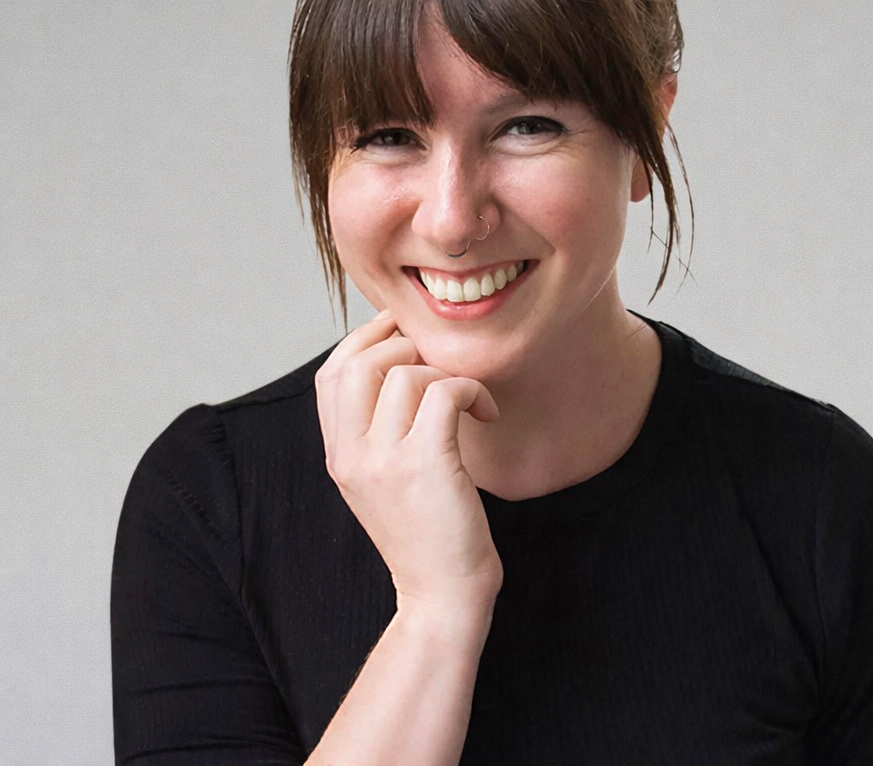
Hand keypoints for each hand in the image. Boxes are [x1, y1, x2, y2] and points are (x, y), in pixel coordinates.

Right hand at [314, 310, 503, 614]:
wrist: (441, 594)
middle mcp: (351, 453)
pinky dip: (472, 391)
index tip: (403, 334)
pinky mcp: (425, 463)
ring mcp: (384, 459)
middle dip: (403, 346)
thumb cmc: (424, 530)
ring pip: (405, 372)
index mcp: (338, 453)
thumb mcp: (379, 478)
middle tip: (439, 367)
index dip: (365, 340)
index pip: (330, 372)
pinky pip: (445, 392)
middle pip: (358, 361)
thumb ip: (374, 428)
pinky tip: (486, 414)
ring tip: (467, 401)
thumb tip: (395, 362)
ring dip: (446, 373)